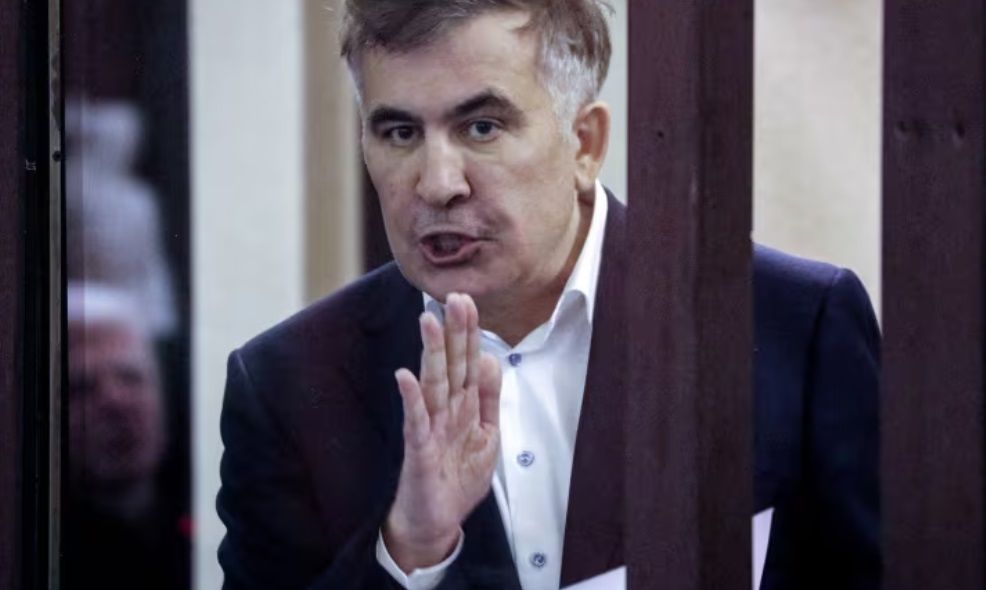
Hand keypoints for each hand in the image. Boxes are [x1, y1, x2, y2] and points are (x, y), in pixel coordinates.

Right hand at [384, 293, 501, 572]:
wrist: (435, 523)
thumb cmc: (457, 478)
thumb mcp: (486, 434)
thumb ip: (488, 397)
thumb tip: (490, 358)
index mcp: (461, 405)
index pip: (466, 361)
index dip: (468, 332)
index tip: (468, 299)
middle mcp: (443, 410)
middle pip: (450, 364)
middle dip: (454, 332)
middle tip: (454, 297)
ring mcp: (429, 428)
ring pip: (432, 384)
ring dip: (432, 353)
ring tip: (429, 322)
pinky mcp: (418, 451)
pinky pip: (415, 422)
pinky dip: (411, 399)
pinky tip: (405, 376)